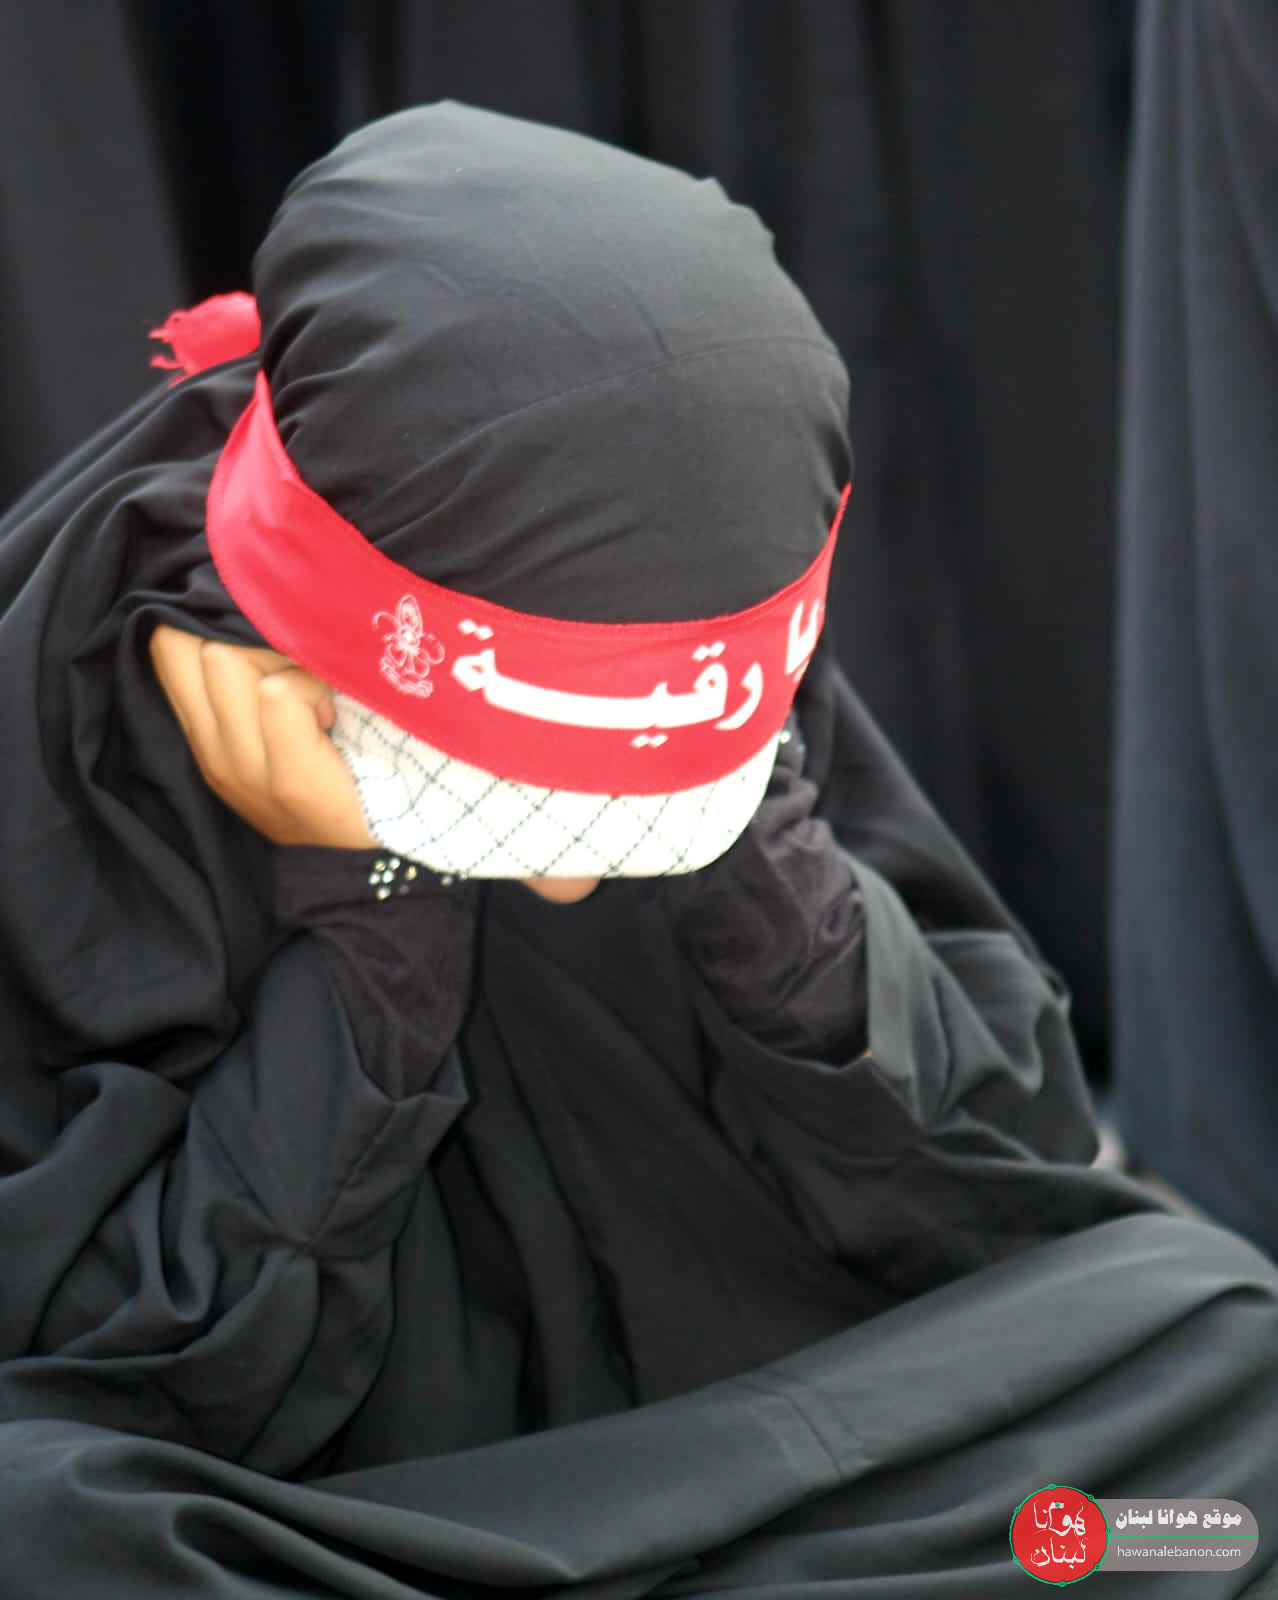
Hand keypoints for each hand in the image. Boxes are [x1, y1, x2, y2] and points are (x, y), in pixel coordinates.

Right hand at [149, 624, 376, 848]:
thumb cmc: (334, 773)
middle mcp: (211, 751)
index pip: (166, 645)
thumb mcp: (276, 724)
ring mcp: (243, 770)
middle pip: (188, 644)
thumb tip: (256, 606)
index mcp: (202, 734)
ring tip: (317, 699)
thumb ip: (251, 678)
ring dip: (283, 662)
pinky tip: (331, 718)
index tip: (264, 645)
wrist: (374, 854)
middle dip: (249, 636)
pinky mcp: (289, 780)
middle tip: (296, 669)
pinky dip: (313, 689)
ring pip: (226, 661)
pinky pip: (279, 694)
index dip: (210, 621)